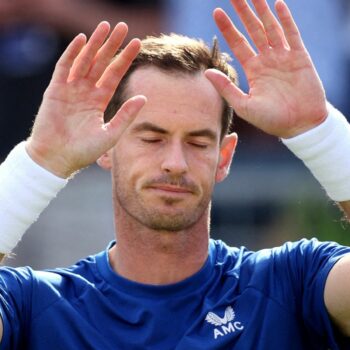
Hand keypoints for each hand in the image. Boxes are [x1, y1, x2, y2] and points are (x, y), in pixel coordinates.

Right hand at [26, 22, 145, 177]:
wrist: (57, 159)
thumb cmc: (84, 151)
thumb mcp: (111, 134)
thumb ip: (126, 116)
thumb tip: (144, 98)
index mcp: (99, 101)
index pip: (115, 74)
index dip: (125, 59)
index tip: (138, 43)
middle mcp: (86, 92)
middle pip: (101, 63)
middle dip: (111, 45)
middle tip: (123, 27)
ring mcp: (70, 89)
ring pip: (84, 61)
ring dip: (94, 44)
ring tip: (105, 27)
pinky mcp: (55, 90)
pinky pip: (64, 68)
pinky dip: (72, 54)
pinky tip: (83, 40)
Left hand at [206, 0, 326, 138]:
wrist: (300, 126)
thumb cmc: (271, 120)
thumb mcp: (244, 106)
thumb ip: (226, 88)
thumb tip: (207, 72)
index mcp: (254, 70)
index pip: (238, 44)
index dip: (228, 28)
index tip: (217, 12)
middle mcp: (267, 60)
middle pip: (253, 30)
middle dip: (244, 13)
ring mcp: (284, 57)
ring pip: (271, 27)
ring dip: (263, 10)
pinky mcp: (300, 57)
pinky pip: (292, 34)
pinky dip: (285, 19)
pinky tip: (278, 5)